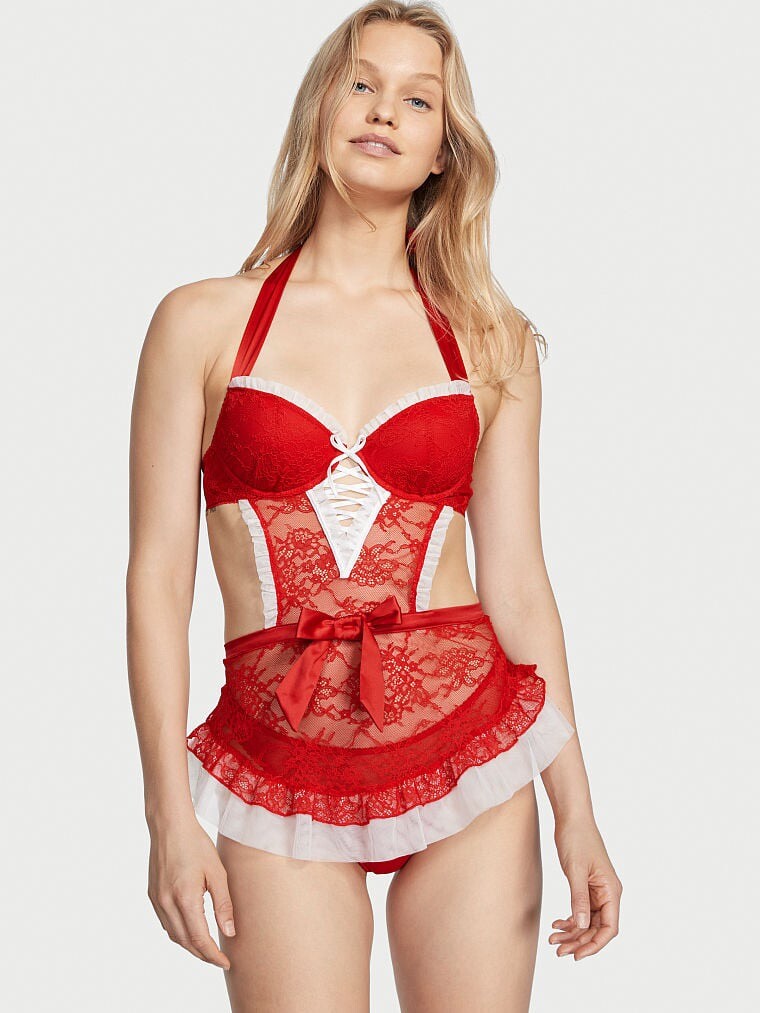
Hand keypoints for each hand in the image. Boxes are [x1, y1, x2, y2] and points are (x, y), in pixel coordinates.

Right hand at [147, 817, 235, 969]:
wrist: (169, 826)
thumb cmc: (196, 845)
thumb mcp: (217, 872)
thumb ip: (224, 904)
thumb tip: (229, 932)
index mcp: (185, 899)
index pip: (200, 939)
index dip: (213, 955)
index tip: (226, 962)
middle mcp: (166, 904)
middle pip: (185, 942)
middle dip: (203, 955)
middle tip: (219, 959)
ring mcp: (156, 901)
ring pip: (173, 935)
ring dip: (190, 946)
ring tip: (207, 948)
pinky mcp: (152, 895)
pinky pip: (166, 923)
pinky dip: (179, 932)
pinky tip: (190, 929)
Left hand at [549, 814, 621, 959]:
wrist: (571, 817)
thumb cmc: (576, 839)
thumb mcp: (575, 870)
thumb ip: (578, 898)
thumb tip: (581, 925)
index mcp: (611, 891)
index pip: (609, 928)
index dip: (595, 945)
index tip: (577, 955)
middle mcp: (607, 893)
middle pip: (597, 928)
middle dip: (579, 941)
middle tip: (558, 950)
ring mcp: (597, 890)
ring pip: (587, 921)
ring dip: (572, 933)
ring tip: (553, 940)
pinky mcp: (586, 886)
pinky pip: (581, 910)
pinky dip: (570, 919)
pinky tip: (557, 924)